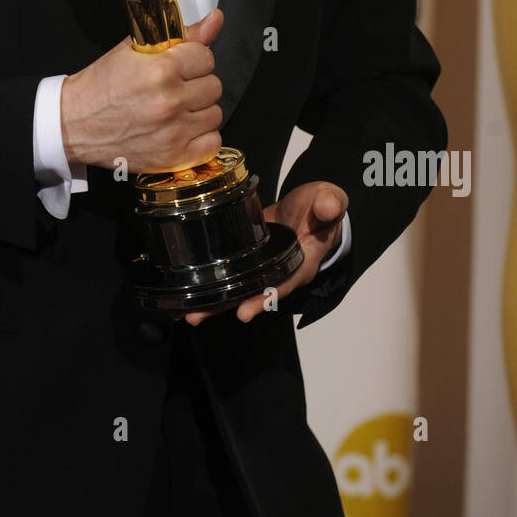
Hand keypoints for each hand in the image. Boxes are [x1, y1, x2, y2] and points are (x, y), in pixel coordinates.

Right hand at [60, 9, 224, 173]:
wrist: (73, 123)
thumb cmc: (100, 87)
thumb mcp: (134, 50)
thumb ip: (180, 35)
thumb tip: (215, 20)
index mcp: (161, 70)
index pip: (206, 57)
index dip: (192, 60)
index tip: (179, 66)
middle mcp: (170, 101)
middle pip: (214, 86)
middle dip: (196, 84)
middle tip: (174, 87)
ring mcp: (173, 132)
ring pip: (215, 114)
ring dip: (198, 111)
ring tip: (175, 109)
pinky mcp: (173, 157)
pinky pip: (212, 143)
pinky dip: (201, 138)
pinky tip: (182, 130)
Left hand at [182, 180, 347, 325]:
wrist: (311, 205)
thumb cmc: (321, 206)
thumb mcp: (328, 200)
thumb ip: (329, 204)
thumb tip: (330, 207)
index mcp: (301, 261)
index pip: (283, 284)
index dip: (265, 298)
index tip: (245, 311)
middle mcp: (280, 271)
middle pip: (253, 295)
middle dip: (225, 306)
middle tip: (197, 316)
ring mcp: (262, 267)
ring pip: (237, 290)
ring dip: (212, 302)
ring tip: (186, 313)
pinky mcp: (248, 259)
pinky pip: (228, 274)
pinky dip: (209, 284)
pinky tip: (186, 292)